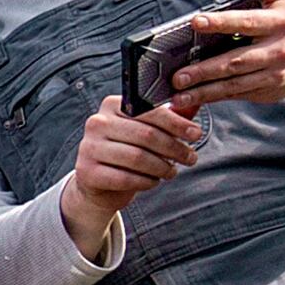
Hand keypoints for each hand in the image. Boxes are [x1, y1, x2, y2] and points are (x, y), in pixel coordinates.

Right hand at [60, 99, 199, 255]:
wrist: (97, 181)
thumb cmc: (127, 151)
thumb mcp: (145, 131)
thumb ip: (168, 119)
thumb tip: (196, 103)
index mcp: (111, 105)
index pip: (148, 110)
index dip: (176, 123)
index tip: (196, 134)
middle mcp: (97, 123)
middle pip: (146, 135)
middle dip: (174, 148)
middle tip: (190, 158)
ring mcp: (89, 147)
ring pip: (137, 158)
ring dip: (162, 167)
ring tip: (172, 172)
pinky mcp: (87, 171)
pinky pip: (125, 178)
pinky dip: (146, 182)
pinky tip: (153, 181)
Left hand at [167, 0, 284, 111]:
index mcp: (280, 24)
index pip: (247, 22)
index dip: (222, 22)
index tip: (196, 22)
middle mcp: (279, 51)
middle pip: (237, 61)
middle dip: (206, 69)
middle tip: (179, 75)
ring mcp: (274, 74)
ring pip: (235, 84)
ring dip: (205, 91)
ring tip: (179, 94)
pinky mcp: (268, 91)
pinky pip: (236, 94)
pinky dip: (213, 98)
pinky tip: (192, 99)